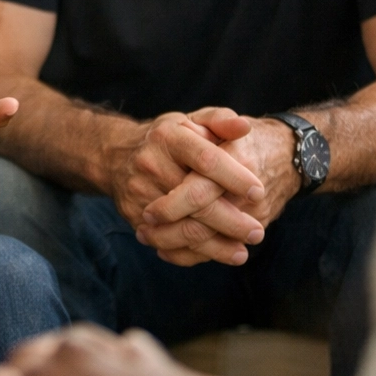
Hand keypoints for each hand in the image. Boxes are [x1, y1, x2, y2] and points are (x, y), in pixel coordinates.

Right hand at [142, 115, 302, 265]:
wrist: (116, 156)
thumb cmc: (168, 139)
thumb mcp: (191, 121)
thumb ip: (220, 120)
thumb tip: (244, 127)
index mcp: (168, 137)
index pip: (206, 159)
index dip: (235, 178)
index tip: (259, 192)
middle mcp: (150, 163)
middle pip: (196, 199)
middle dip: (231, 220)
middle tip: (257, 232)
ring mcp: (140, 191)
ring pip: (183, 226)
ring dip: (216, 245)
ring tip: (243, 252)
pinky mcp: (133, 215)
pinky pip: (167, 240)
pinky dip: (194, 253)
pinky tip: (216, 254)